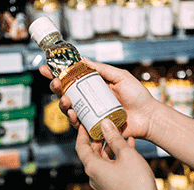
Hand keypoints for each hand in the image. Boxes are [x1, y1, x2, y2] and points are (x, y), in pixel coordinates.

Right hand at [39, 57, 158, 139]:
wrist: (148, 116)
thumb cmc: (137, 95)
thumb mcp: (120, 76)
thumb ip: (101, 69)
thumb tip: (82, 59)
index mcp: (93, 85)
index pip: (71, 78)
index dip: (57, 73)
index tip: (45, 68)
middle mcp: (89, 98)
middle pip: (65, 92)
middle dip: (55, 87)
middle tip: (55, 83)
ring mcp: (90, 112)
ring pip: (68, 108)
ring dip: (62, 103)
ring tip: (65, 99)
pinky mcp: (93, 126)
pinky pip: (78, 123)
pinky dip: (73, 118)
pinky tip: (73, 113)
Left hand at [76, 118, 160, 189]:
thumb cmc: (136, 183)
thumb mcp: (126, 154)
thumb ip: (114, 138)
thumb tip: (105, 123)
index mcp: (92, 167)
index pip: (81, 146)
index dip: (82, 133)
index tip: (86, 122)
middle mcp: (95, 176)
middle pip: (92, 152)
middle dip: (100, 138)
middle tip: (106, 125)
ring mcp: (103, 181)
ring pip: (104, 159)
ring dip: (112, 145)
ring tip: (120, 133)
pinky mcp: (113, 185)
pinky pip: (111, 166)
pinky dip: (118, 155)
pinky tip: (129, 145)